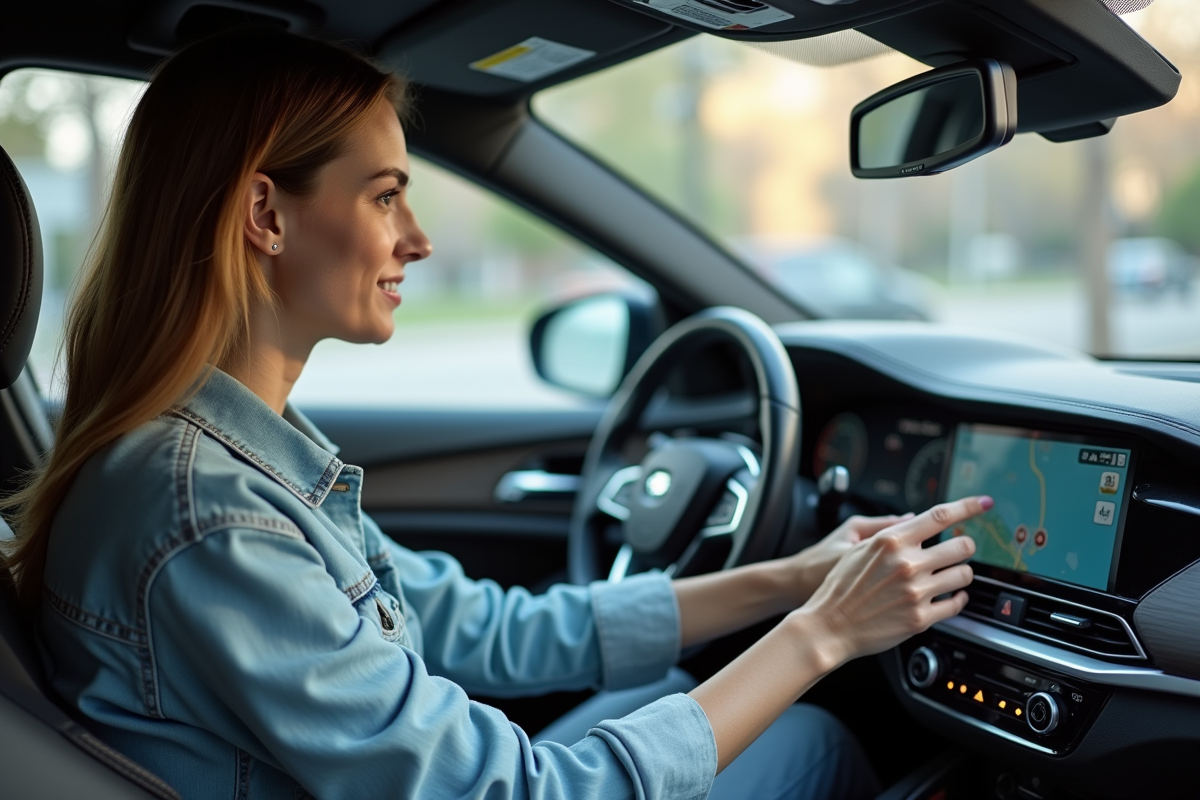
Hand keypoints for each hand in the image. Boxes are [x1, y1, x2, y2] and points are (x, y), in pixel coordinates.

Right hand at [795, 496, 989, 666]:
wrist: (829, 625)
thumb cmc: (840, 586)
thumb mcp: (858, 548)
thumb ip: (890, 532)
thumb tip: (916, 520)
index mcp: (892, 541)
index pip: (940, 516)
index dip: (968, 507)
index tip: (984, 503)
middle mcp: (907, 564)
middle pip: (962, 546)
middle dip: (965, 547)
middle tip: (959, 550)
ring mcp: (916, 592)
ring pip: (964, 575)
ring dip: (962, 574)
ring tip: (951, 576)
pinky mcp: (920, 618)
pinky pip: (956, 605)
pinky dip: (958, 600)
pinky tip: (950, 597)